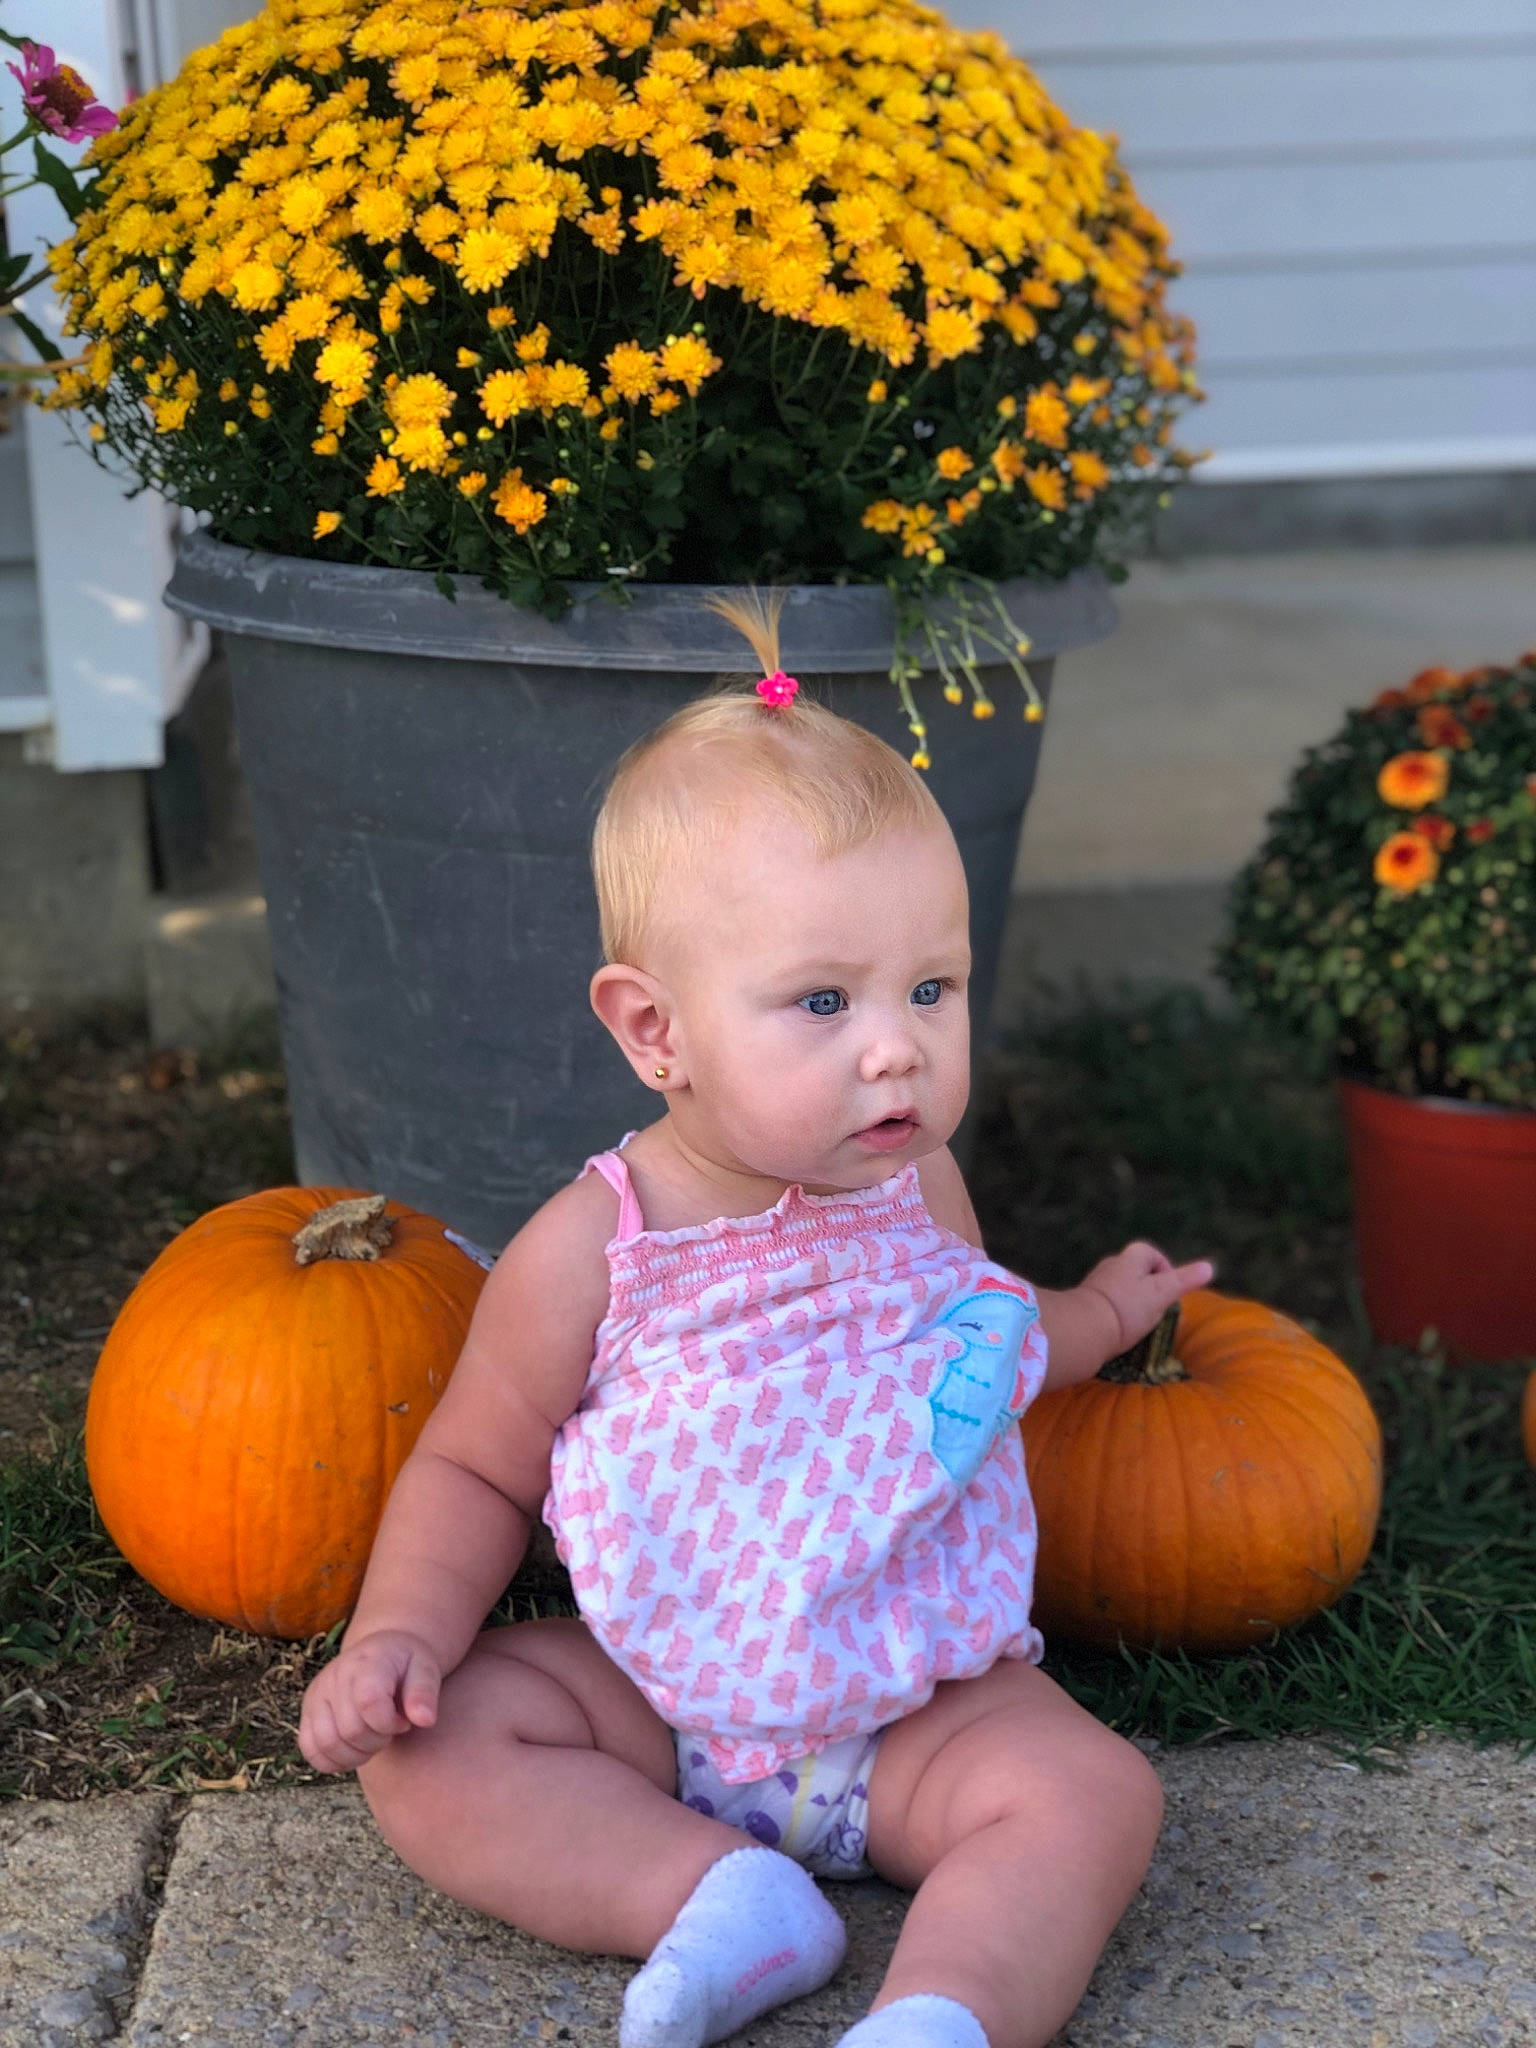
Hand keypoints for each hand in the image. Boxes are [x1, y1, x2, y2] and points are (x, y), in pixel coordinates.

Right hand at [297, 1629, 441, 1774]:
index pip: (369, 1705)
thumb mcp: (425, 1670)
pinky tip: (355, 1749)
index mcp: (366, 1663)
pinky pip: (310, 1749)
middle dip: (377, 1741)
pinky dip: (333, 1760)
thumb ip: (424, 1694)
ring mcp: (316, 1694)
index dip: (390, 1723)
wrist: (383, 1652)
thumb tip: (425, 1720)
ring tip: (374, 1738)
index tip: (403, 1720)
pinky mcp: (307, 1711)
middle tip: (390, 1730)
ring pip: (327, 1744)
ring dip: (356, 1754)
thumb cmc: (407, 1665)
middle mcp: (334, 1676)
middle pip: (350, 1731)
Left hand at [1079, 1241, 1214, 1358]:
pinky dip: (1120, 1316)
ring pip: (1125, 1292)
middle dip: (1152, 1293)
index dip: (1167, 1273)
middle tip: (1161, 1314)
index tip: (1171, 1295)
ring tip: (1143, 1326)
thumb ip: (1185, 1280)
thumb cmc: (1127, 1307)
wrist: (1083, 1328)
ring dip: (1136, 1306)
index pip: (1154, 1256)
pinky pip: (1110, 1306)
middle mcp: (1112, 1265)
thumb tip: (1210, 1267)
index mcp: (1131, 1256)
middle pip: (1139, 1275)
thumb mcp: (1162, 1292)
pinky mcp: (1086, 1304)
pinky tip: (1123, 1332)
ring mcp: (1097, 1284)